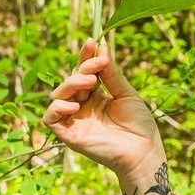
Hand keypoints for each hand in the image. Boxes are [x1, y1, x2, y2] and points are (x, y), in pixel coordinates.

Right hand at [44, 41, 165, 188]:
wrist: (143, 152)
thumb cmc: (139, 126)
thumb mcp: (126, 93)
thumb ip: (111, 74)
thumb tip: (102, 48)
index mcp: (95, 97)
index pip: (83, 72)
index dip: (84, 57)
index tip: (91, 41)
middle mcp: (82, 107)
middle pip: (70, 81)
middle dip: (83, 68)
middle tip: (99, 65)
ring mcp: (74, 120)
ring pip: (58, 95)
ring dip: (71, 83)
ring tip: (90, 82)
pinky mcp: (69, 135)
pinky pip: (50, 118)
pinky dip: (57, 108)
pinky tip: (75, 106)